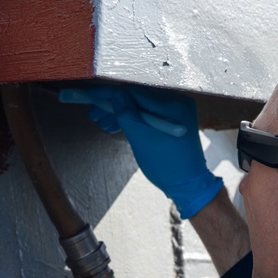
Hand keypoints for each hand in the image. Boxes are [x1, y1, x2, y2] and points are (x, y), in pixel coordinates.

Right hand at [60, 84, 222, 218]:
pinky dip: (133, 119)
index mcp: (172, 104)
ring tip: (103, 124)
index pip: (133, 92)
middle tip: (93, 116)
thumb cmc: (166, 166)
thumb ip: (127, 114)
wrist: (189, 185)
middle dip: (113, 106)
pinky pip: (148, 114)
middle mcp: (176, 102)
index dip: (109, 94)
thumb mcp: (141, 139)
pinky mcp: (173, 120)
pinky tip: (117, 126)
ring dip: (121, 113)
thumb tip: (114, 93)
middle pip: (136, 97)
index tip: (89, 95)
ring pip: (140, 106)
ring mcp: (176, 111)